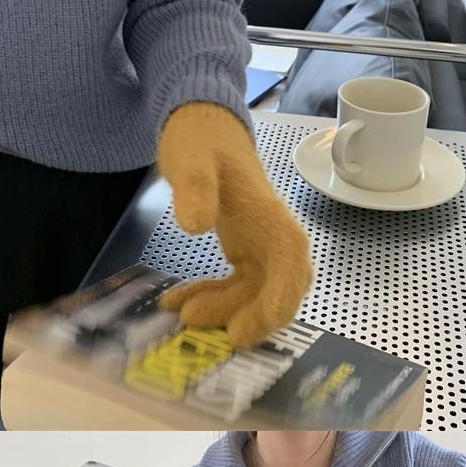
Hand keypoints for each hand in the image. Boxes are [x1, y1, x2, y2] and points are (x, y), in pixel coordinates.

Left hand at [157, 105, 311, 349]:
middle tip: (224, 338)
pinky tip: (176, 303)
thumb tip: (195, 225)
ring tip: (180, 313)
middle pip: (280, 287)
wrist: (202, 128)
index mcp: (269, 215)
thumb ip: (194, 187)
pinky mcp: (245, 254)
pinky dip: (211, 300)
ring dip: (224, 311)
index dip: (278, 297)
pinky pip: (236, 289)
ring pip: (255, 294)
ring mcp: (260, 248)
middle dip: (255, 317)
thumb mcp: (190, 158)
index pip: (289, 260)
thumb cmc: (200, 139)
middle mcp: (272, 236)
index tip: (251, 325)